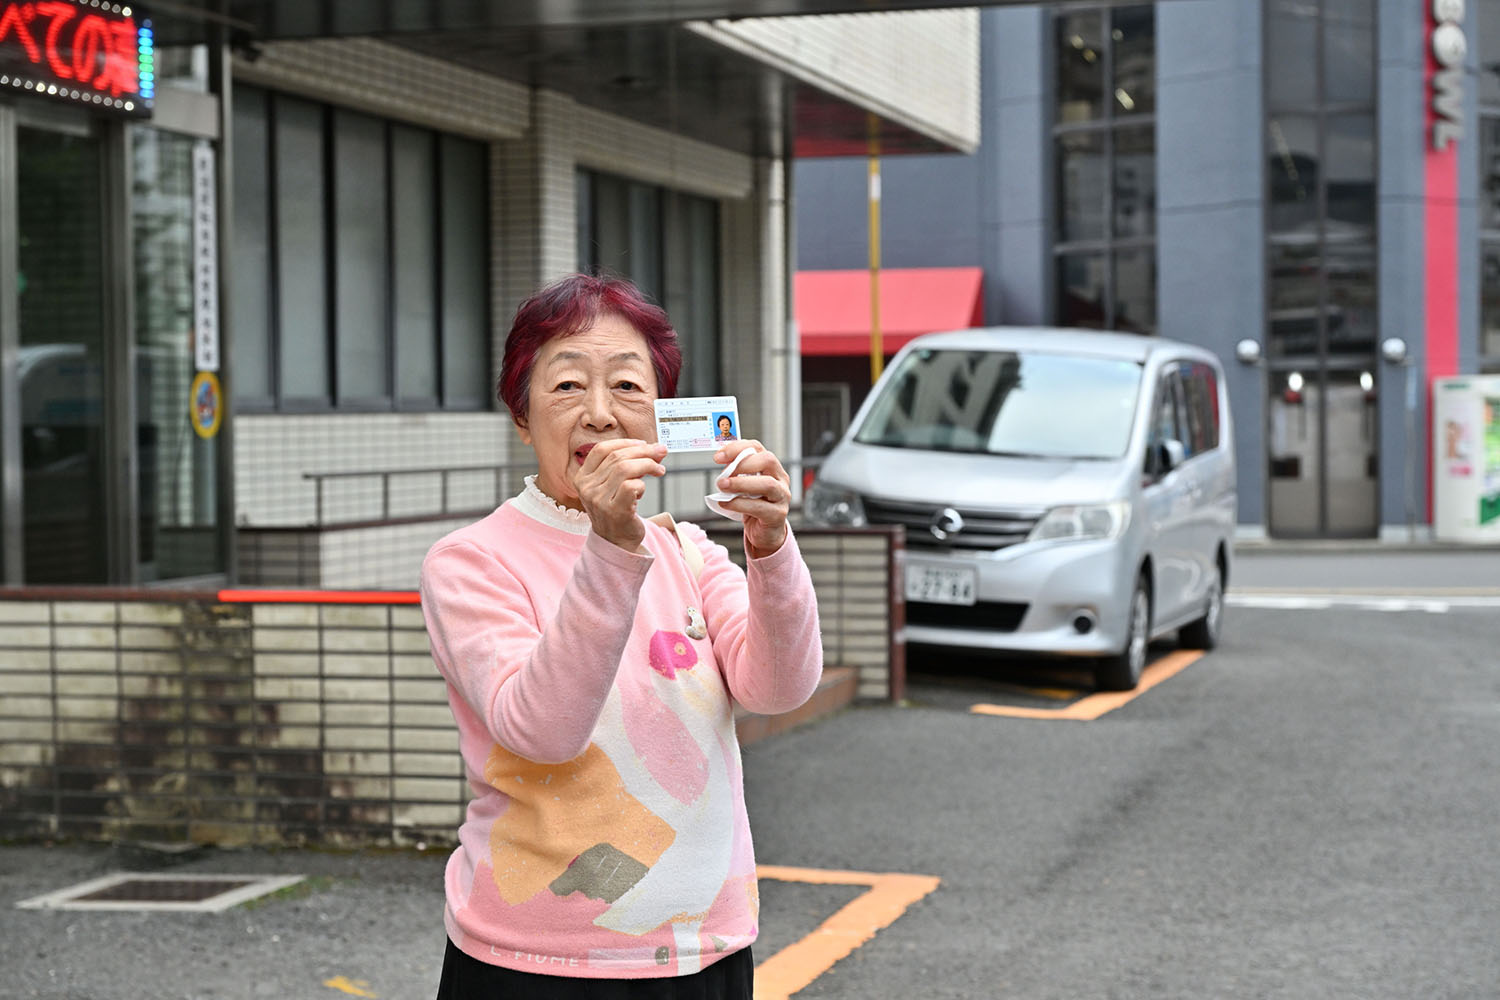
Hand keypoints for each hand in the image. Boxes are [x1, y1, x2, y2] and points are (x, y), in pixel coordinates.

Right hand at [571, 439, 667, 550]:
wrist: (616, 541)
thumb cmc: (617, 510)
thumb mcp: (612, 486)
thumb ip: (623, 466)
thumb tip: (652, 449)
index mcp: (583, 477)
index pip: (601, 450)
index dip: (625, 443)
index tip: (643, 444)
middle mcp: (587, 488)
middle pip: (617, 457)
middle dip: (643, 452)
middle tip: (660, 452)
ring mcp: (598, 500)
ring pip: (625, 469)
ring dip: (647, 465)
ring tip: (659, 470)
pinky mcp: (614, 510)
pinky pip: (632, 486)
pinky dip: (642, 484)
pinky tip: (643, 491)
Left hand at [713, 440, 790, 557]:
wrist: (765, 532)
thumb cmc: (754, 506)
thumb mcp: (744, 487)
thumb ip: (736, 475)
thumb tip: (721, 464)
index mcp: (771, 468)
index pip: (757, 448)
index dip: (737, 448)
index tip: (718, 456)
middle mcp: (780, 479)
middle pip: (767, 460)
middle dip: (743, 464)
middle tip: (723, 474)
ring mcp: (782, 497)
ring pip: (767, 484)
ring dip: (741, 484)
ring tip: (722, 487)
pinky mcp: (778, 515)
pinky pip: (760, 508)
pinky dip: (739, 504)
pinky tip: (726, 504)